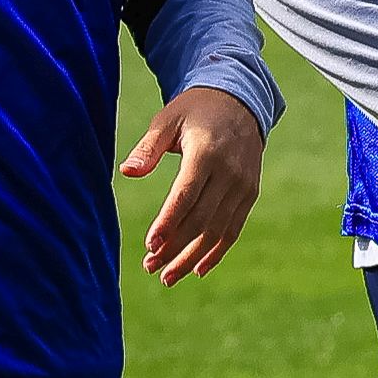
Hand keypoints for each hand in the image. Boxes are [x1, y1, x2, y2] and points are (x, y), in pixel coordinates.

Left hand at [124, 85, 265, 282]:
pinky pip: (233, 229)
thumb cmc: (194, 111)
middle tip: (151, 267)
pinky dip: (216, 252)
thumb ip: (148, 148)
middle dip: (175, 248)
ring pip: (217, 231)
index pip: (186, 196)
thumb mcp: (167, 120)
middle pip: (201, 220)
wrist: (240, 101)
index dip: (168, 223)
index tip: (150, 246)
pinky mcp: (250, 194)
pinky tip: (197, 270)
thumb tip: (127, 171)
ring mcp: (243, 186)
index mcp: (207, 153)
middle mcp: (229, 173)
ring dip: (192, 257)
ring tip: (168, 276)